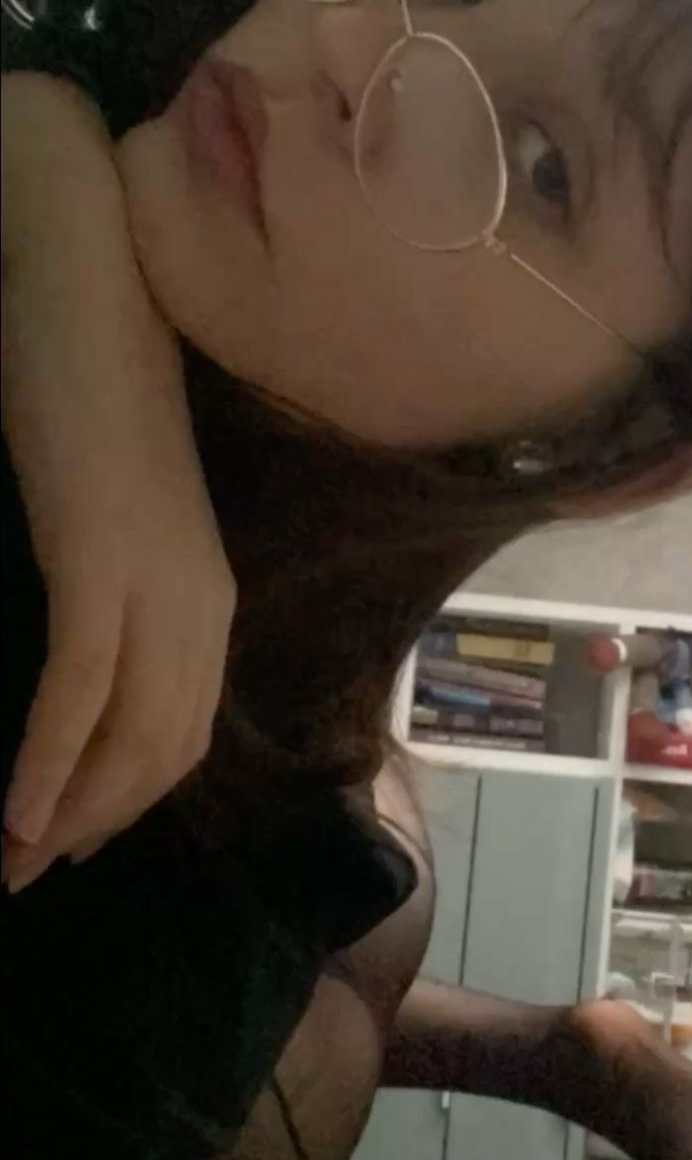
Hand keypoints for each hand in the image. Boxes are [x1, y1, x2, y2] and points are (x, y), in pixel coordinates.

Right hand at [2, 74, 235, 890]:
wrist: (88, 289)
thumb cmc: (90, 389)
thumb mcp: (112, 508)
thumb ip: (111, 582)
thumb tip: (85, 649)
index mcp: (205, 592)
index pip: (184, 729)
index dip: (130, 797)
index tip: (74, 837)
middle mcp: (198, 602)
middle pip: (164, 753)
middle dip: (98, 825)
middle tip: (31, 870)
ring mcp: (158, 584)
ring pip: (128, 740)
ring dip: (68, 815)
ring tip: (13, 863)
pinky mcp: (103, 563)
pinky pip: (79, 696)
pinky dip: (45, 766)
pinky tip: (12, 814)